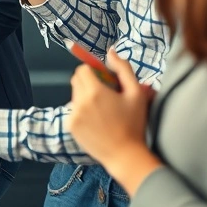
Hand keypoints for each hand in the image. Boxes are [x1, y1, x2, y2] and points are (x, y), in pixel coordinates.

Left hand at [69, 51, 155, 174]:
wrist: (125, 155)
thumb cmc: (134, 124)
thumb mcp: (136, 94)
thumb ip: (123, 69)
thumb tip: (111, 51)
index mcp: (94, 91)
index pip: (83, 69)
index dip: (94, 72)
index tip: (106, 81)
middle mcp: (79, 102)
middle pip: (77, 81)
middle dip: (89, 82)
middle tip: (107, 95)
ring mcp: (73, 115)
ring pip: (75, 96)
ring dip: (86, 97)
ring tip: (105, 111)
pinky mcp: (70, 126)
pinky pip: (74, 111)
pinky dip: (83, 111)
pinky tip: (98, 122)